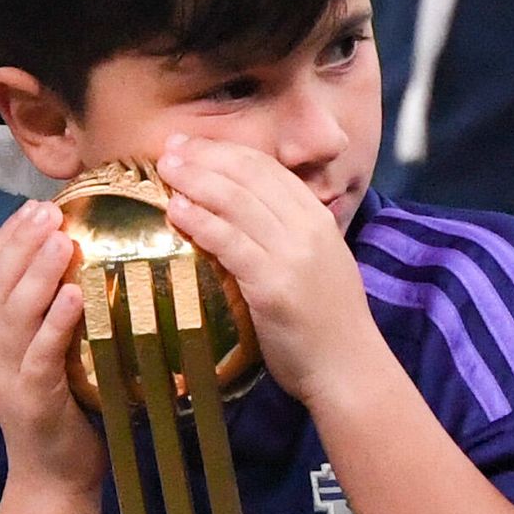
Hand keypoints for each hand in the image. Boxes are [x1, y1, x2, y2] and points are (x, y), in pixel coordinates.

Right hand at [0, 204, 104, 489]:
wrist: (51, 476)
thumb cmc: (59, 410)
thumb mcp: (43, 354)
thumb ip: (45, 315)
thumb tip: (74, 264)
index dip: (6, 237)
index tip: (33, 209)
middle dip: (21, 243)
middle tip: (48, 214)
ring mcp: (7, 374)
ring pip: (15, 313)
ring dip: (39, 273)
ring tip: (62, 241)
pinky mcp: (33, 398)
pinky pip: (42, 353)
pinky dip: (57, 321)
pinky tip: (77, 296)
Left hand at [156, 136, 388, 408]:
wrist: (347, 368)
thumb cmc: (326, 324)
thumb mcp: (318, 264)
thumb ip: (289, 236)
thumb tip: (244, 217)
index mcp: (318, 218)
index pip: (267, 168)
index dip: (225, 151)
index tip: (192, 145)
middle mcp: (308, 228)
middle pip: (248, 176)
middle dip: (205, 157)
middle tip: (169, 150)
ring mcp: (292, 255)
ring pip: (236, 202)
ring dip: (195, 181)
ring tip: (165, 170)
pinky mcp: (272, 285)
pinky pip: (229, 243)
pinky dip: (200, 221)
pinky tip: (177, 210)